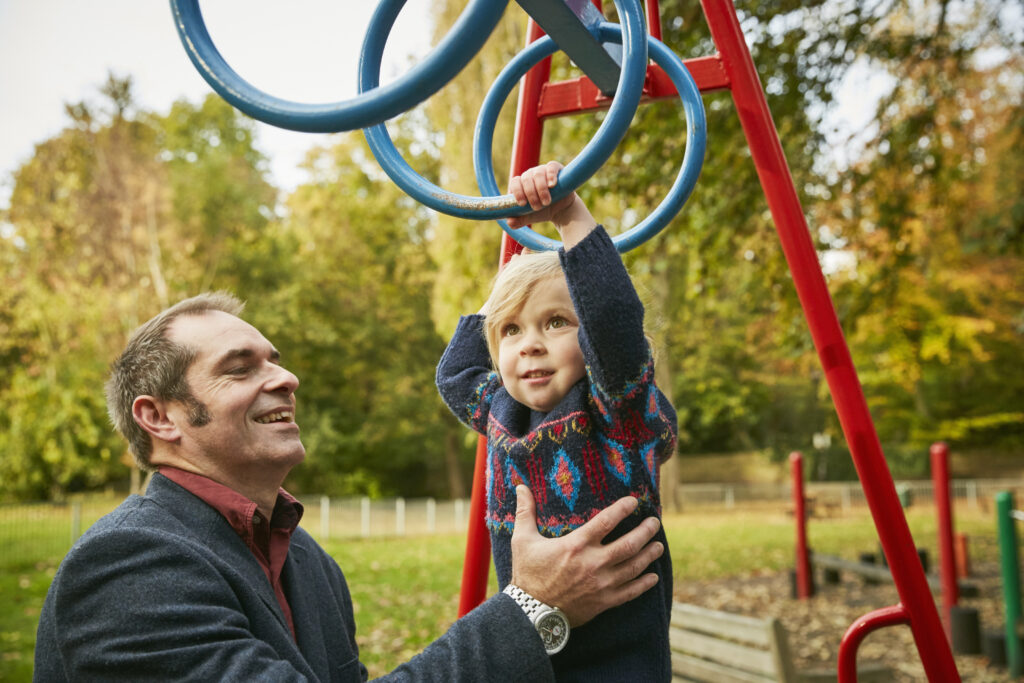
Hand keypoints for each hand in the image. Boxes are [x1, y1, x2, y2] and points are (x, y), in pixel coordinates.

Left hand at [506, 162, 596, 248]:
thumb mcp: (530, 217)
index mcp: (521, 184)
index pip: (515, 182)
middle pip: (526, 179)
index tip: (523, 204)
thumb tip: (510, 222)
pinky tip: (552, 185)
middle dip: (531, 194)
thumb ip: (519, 220)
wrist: (561, 210)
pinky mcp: (555, 169)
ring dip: (541, 189)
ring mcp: (542, 170)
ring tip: (547, 202)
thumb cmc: (543, 211)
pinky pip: (551, 167)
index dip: (517, 192)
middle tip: (537, 207)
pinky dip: (551, 175)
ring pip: (538, 174)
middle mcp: (530, 175)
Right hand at [509, 486, 662, 626]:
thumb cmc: (527, 574)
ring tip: (658, 546)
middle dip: (645, 531)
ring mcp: (601, 584)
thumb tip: (520, 486)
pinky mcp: (603, 602)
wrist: (530, 613)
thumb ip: (525, 512)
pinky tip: (652, 577)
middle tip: (654, 522)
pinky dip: (643, 584)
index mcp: (576, 545)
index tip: (634, 501)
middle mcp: (593, 563)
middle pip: (628, 544)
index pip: (607, 521)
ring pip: (633, 567)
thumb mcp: (523, 540)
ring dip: (649, 555)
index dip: (623, 509)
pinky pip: (630, 592)